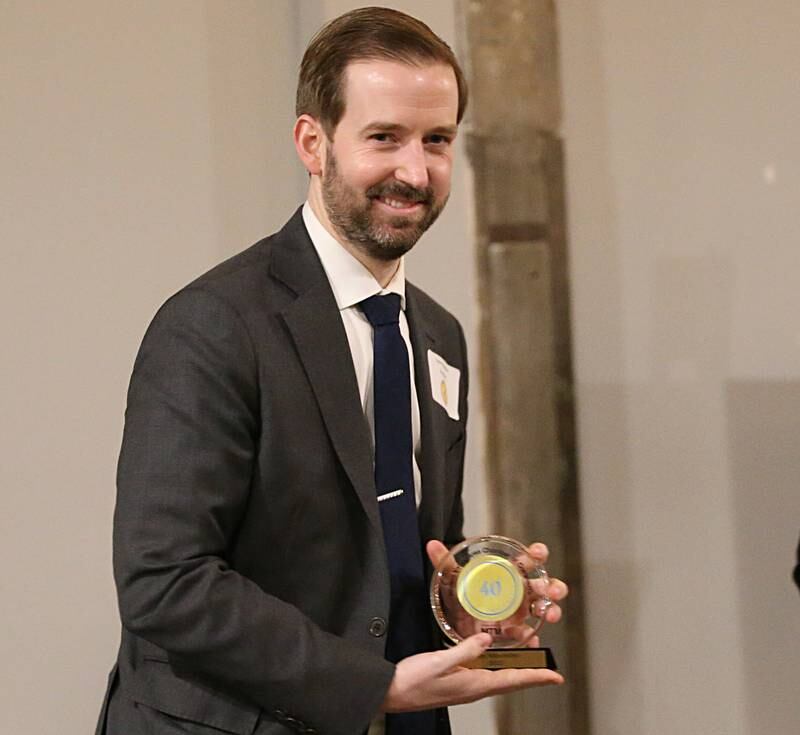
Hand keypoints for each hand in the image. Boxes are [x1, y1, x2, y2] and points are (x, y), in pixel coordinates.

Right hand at [381, 633, 562, 711]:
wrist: (391, 693)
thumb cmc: (412, 681)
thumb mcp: (439, 662)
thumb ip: (465, 650)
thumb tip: (486, 639)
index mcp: (473, 685)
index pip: (513, 681)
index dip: (536, 678)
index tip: (556, 676)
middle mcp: (473, 688)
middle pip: (510, 680)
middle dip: (530, 673)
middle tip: (547, 666)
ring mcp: (464, 685)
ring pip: (497, 676)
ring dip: (514, 668)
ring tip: (527, 658)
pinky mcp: (456, 680)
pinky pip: (482, 672)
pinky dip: (494, 664)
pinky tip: (492, 655)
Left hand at [427, 540, 567, 628]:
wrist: (458, 620)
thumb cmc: (464, 593)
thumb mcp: (454, 578)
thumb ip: (445, 562)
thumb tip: (431, 545)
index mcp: (509, 573)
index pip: (528, 560)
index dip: (537, 554)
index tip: (538, 553)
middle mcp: (520, 592)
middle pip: (544, 585)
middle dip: (553, 586)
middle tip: (551, 590)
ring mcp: (521, 612)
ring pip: (545, 609)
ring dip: (552, 610)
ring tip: (550, 615)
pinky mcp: (516, 632)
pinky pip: (529, 635)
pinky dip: (533, 639)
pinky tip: (531, 641)